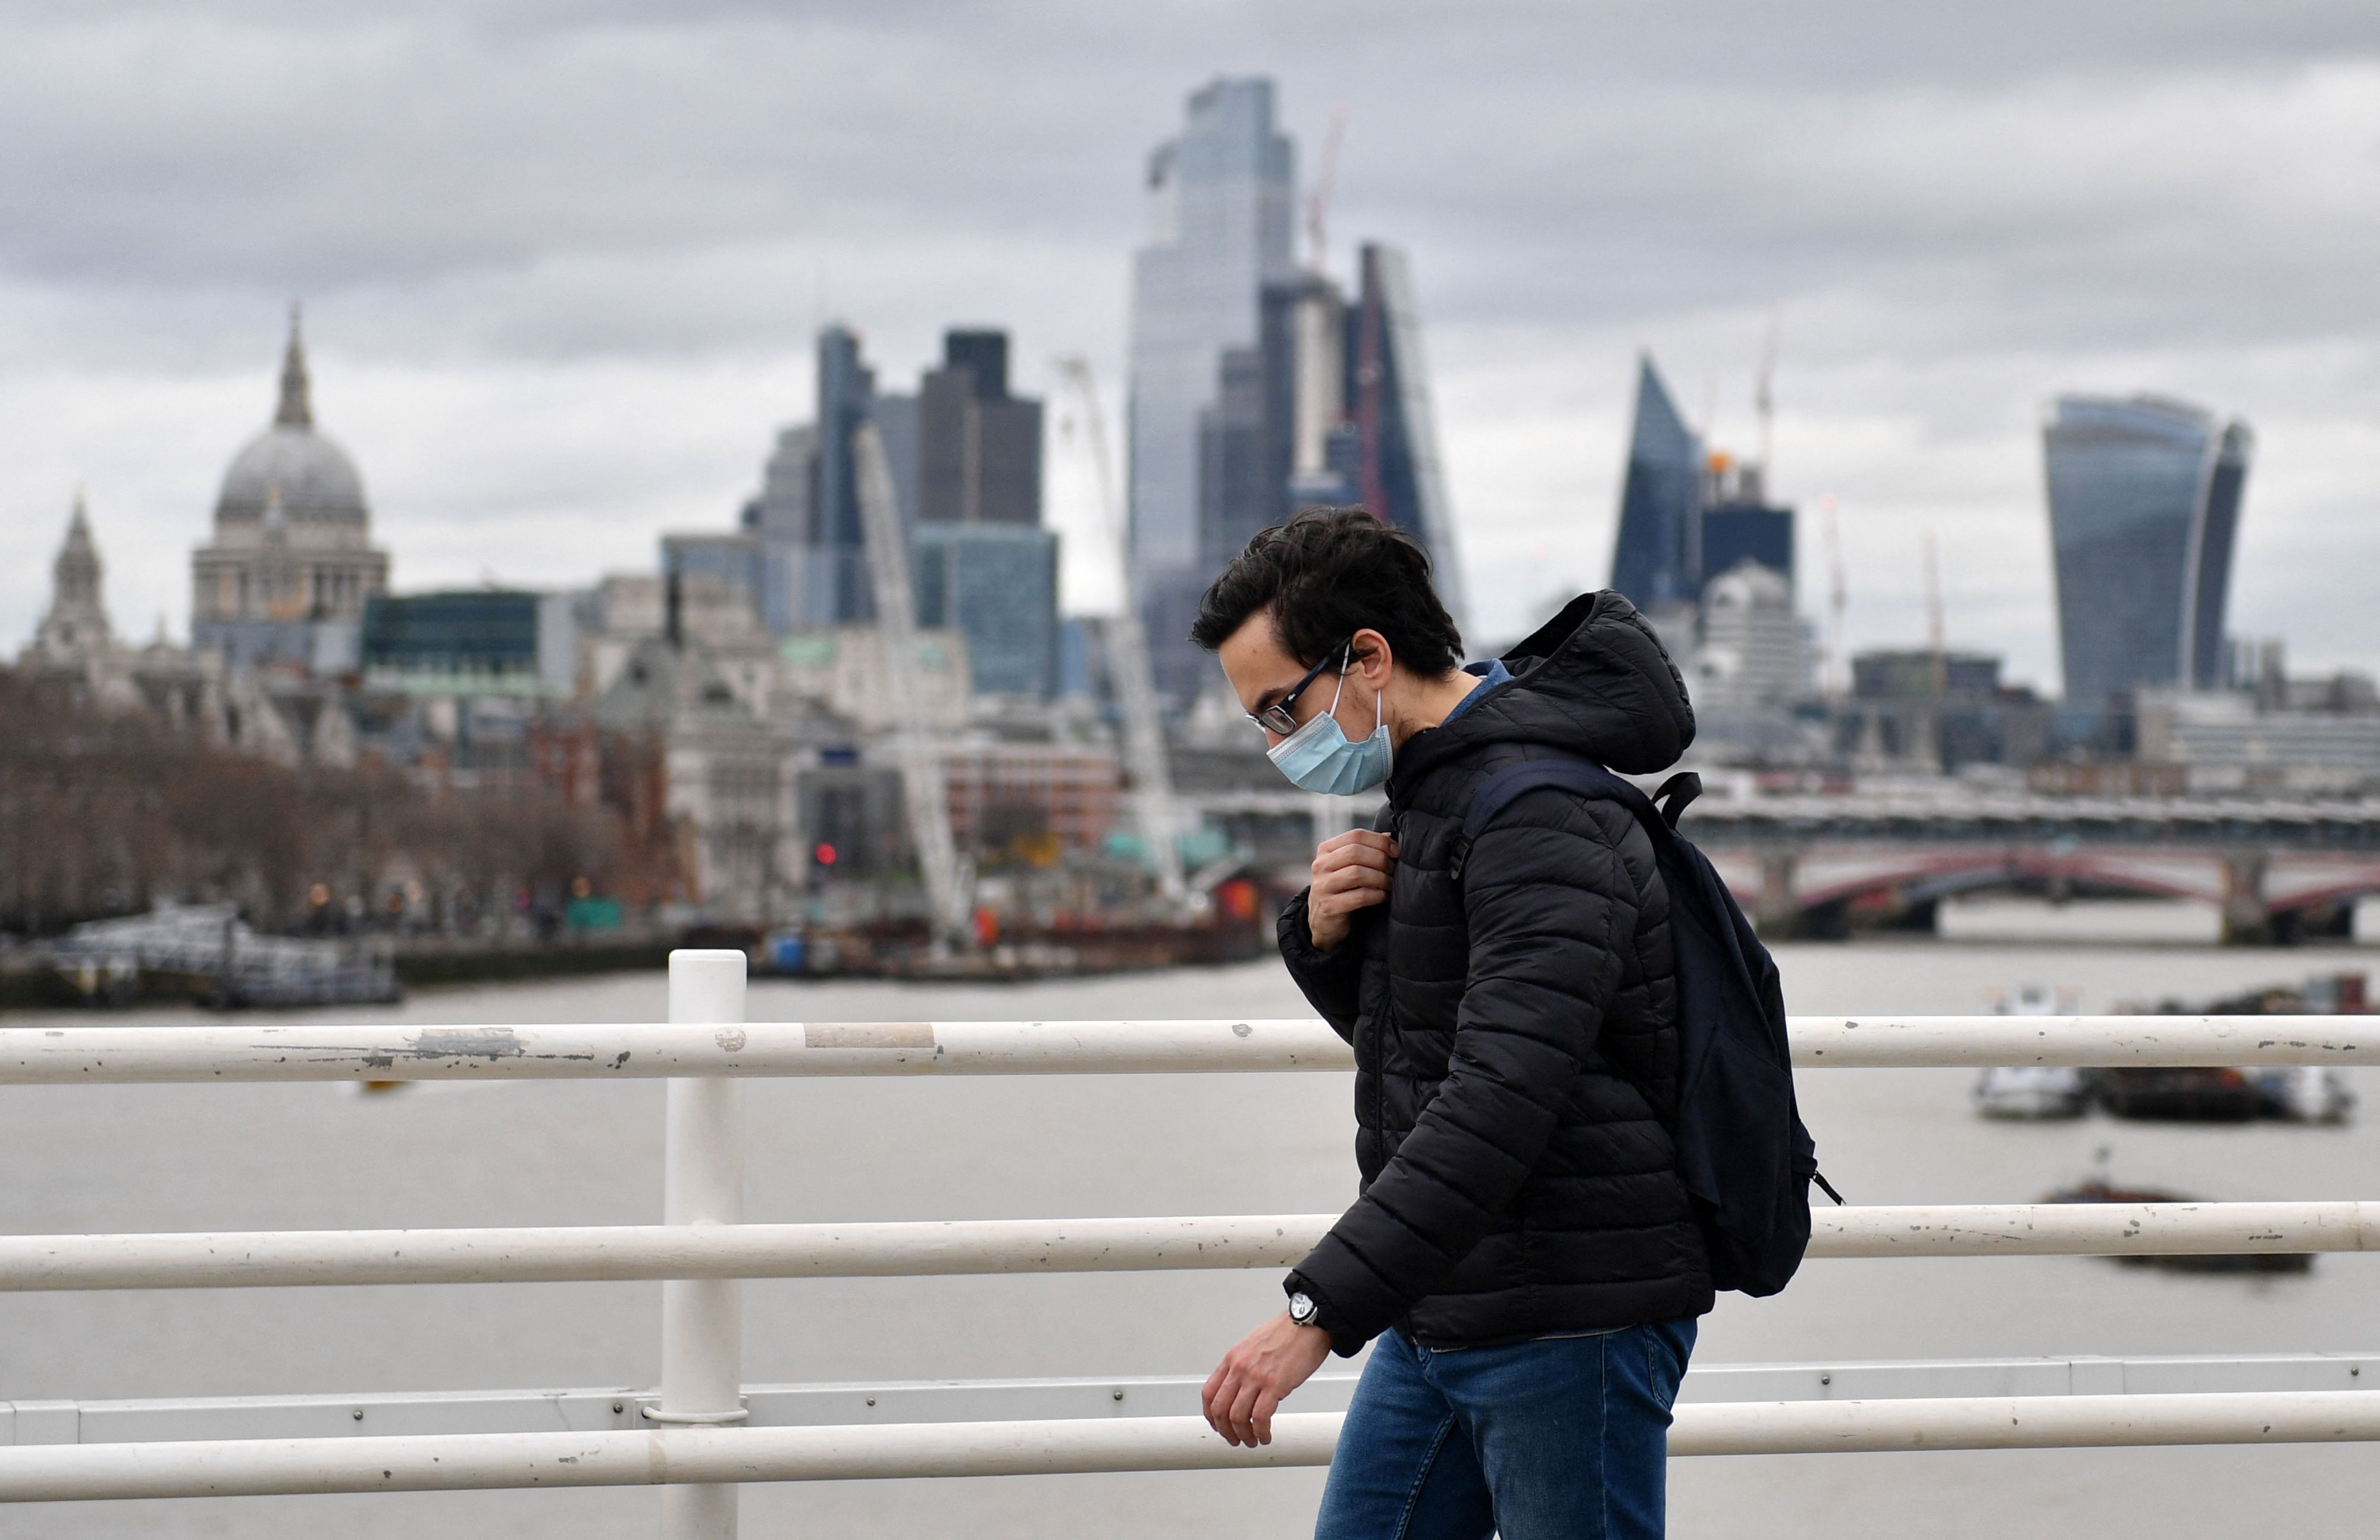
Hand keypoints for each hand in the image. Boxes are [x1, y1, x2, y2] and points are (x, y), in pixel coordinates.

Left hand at [1201, 1312, 1332, 1447]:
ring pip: (1238, 1417)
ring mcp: (1256, 1377)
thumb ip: (1242, 1366)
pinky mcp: (1275, 1384)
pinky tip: (1266, 1435)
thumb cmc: (1285, 1333)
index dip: (1211, 1416)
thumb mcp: (1252, 1346)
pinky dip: (1261, 1432)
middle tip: (1235, 1439)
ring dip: (1244, 1435)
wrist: (1309, 1322)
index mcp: (1232, 1359)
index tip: (1218, 1426)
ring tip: (1253, 1440)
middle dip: (1225, 1431)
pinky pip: (1261, 1417)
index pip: (1209, 1393)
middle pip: (1220, 1409)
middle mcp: (1240, 1368)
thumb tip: (1239, 1390)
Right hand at [1306, 829, 1397, 950]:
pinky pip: (1359, 896)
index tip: (1396, 851)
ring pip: (1357, 874)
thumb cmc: (1342, 890)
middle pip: (1355, 852)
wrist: (1323, 922)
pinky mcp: (1328, 906)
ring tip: (1390, 884)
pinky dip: (1377, 895)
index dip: (1380, 841)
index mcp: (1326, 850)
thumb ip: (1365, 850)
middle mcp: (1320, 865)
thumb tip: (1389, 836)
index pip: (1356, 836)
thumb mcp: (1348, 866)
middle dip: (1381, 860)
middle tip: (1393, 870)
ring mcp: (1322, 886)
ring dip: (1380, 878)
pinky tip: (1384, 897)